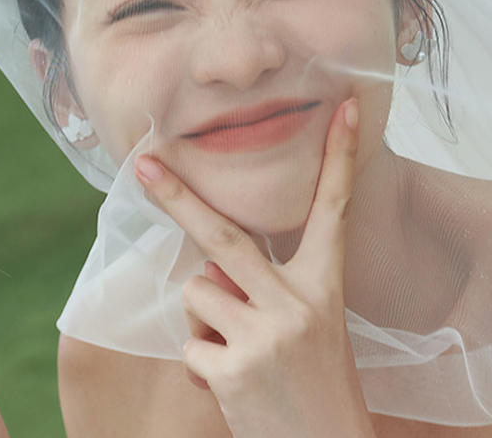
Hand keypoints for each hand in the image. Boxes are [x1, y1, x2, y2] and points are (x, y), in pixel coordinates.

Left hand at [134, 98, 374, 437]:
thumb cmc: (315, 386)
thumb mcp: (307, 328)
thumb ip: (264, 289)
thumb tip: (206, 268)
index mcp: (326, 288)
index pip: (335, 210)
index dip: (341, 156)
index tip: (348, 105)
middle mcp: (299, 304)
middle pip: (225, 236)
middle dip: (177, 198)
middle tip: (142, 164)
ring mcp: (265, 336)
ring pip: (197, 293)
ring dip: (204, 321)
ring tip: (240, 354)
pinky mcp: (233, 369)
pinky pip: (189, 344)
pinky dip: (201, 364)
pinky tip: (233, 386)